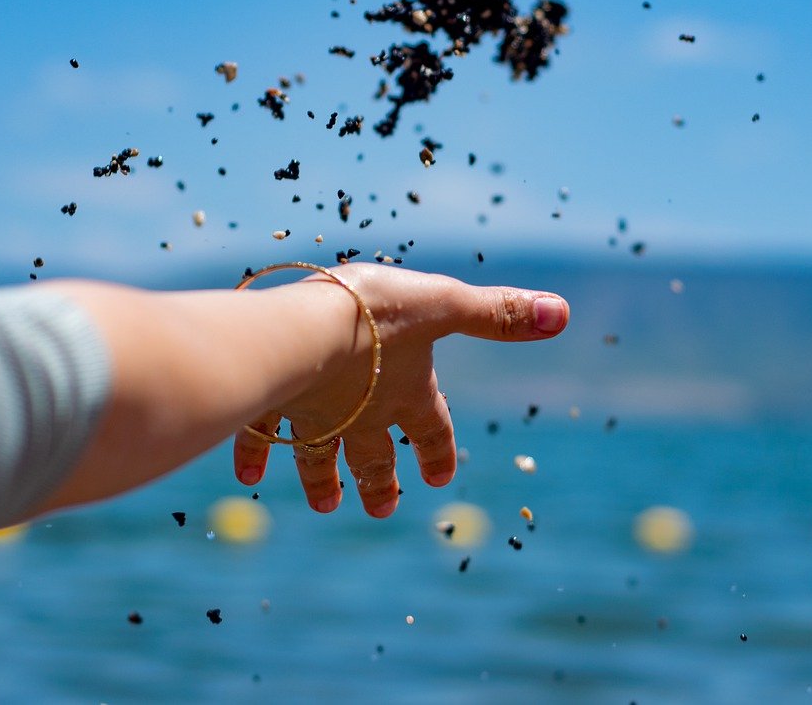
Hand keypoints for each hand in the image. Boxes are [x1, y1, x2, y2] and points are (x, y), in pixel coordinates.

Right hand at [232, 264, 568, 516]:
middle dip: (379, 482)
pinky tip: (248, 480)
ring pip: (318, 456)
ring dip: (323, 481)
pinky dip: (254, 454)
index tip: (438, 481)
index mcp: (407, 392)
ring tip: (326, 506)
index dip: (437, 452)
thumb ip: (498, 313)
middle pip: (374, 456)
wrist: (308, 330)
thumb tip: (564, 312)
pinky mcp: (272, 404)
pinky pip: (260, 434)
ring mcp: (315, 414)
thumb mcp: (444, 304)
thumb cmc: (380, 313)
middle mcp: (362, 413)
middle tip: (383, 508)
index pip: (431, 430)